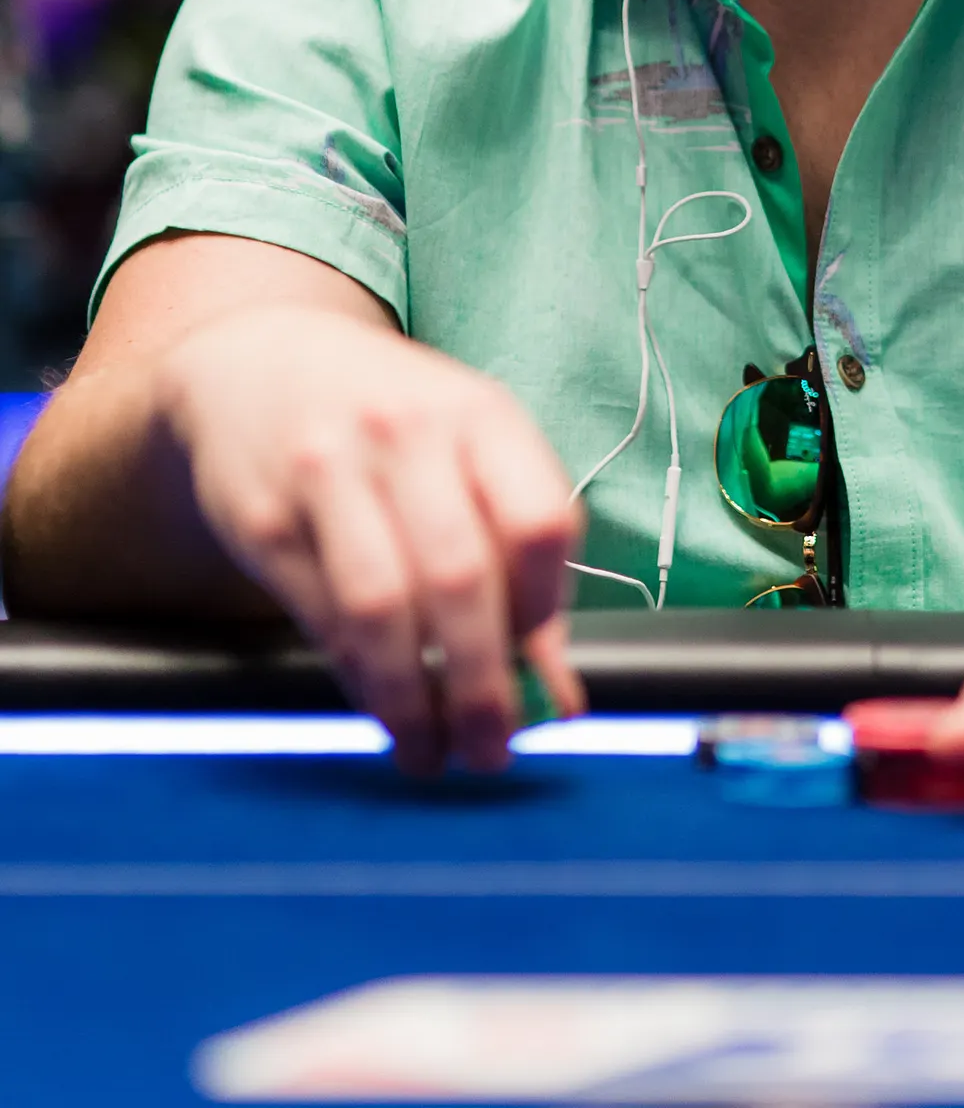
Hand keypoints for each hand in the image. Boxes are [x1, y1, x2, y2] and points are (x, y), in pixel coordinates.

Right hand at [157, 304, 583, 775]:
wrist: (253, 363)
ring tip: (432, 751)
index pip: (542, 521)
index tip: (540, 666)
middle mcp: (406, 434)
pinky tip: (380, 705)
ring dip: (414, 700)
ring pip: (383, 611)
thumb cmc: (389, 422)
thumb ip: (516, 553)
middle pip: (462, 578)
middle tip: (491, 748)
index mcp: (479, 414)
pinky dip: (358, 680)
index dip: (546, 611)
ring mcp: (328, 472)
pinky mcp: (264, 519)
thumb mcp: (467, 450)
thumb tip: (558, 690)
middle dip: (482, 685)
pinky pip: (321, 621)